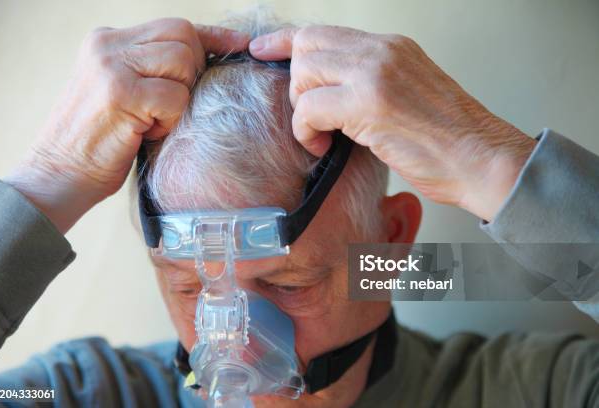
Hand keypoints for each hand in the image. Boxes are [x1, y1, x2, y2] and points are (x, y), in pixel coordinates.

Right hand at [5, 19, 248, 232]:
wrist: (59, 174)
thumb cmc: (100, 141)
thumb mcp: (125, 93)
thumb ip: (154, 70)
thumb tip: (208, 61)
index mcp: (108, 40)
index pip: (174, 26)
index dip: (213, 37)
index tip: (240, 44)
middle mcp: (107, 44)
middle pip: (183, 35)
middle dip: (194, 72)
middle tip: (171, 105)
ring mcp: (111, 65)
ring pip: (182, 60)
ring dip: (180, 97)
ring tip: (152, 120)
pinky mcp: (120, 91)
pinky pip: (176, 96)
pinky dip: (170, 120)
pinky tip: (145, 132)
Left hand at [249, 26, 535, 220]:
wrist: (481, 159)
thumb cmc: (447, 140)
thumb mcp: (408, 96)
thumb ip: (369, 84)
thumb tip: (330, 94)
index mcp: (391, 48)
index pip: (325, 31)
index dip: (286, 39)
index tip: (262, 48)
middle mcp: (382, 51)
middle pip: (307, 45)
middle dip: (296, 84)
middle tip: (309, 114)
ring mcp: (376, 73)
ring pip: (304, 73)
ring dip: (302, 110)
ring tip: (322, 136)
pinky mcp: (370, 103)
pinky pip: (310, 108)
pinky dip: (307, 132)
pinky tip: (324, 148)